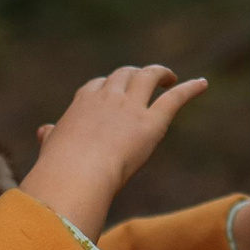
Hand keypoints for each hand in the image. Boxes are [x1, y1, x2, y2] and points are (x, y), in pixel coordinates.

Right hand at [20, 66, 209, 238]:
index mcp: (83, 103)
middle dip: (134, 75)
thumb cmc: (60, 169)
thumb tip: (46, 130)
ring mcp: (131, 107)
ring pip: (148, 77)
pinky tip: (203, 84)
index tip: (114, 93)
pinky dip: (190, 89)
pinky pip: (174, 98)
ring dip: (160, 74)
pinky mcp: (152, 122)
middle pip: (124, 74)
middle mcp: (108, 97)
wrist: (77, 175)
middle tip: (145, 81)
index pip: (98, 85)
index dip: (109, 87)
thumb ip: (52, 137)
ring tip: (169, 78)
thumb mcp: (52, 148)